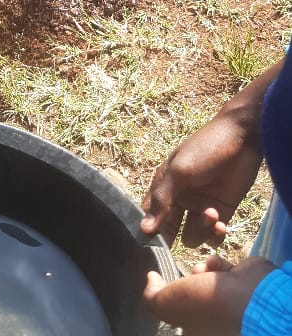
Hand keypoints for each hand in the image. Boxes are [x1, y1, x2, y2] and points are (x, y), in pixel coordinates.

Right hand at [141, 110, 262, 246]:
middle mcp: (181, 200)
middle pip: (170, 230)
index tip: (151, 246)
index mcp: (165, 186)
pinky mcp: (222, 212)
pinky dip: (216, 235)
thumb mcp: (179, 171)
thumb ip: (162, 200)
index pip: (150, 215)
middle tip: (177, 245)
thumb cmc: (204, 149)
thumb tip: (144, 229)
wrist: (241, 138)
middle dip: (173, 240)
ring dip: (199, 232)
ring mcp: (201, 207)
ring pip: (192, 237)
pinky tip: (221, 224)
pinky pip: (213, 236)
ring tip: (210, 214)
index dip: (149, 231)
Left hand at [144, 255, 274, 335]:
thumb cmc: (208, 304)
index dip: (174, 299)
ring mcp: (227, 301)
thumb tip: (150, 280)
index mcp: (196, 329)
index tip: (171, 287)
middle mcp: (211, 318)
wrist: (250, 295)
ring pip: (205, 277)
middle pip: (191, 292)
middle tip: (192, 275)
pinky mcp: (239, 283)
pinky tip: (219, 266)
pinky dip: (218, 264)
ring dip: (202, 269)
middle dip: (189, 279)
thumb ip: (152, 296)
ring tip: (205, 269)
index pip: (178, 315)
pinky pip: (221, 269)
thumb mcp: (168, 304)